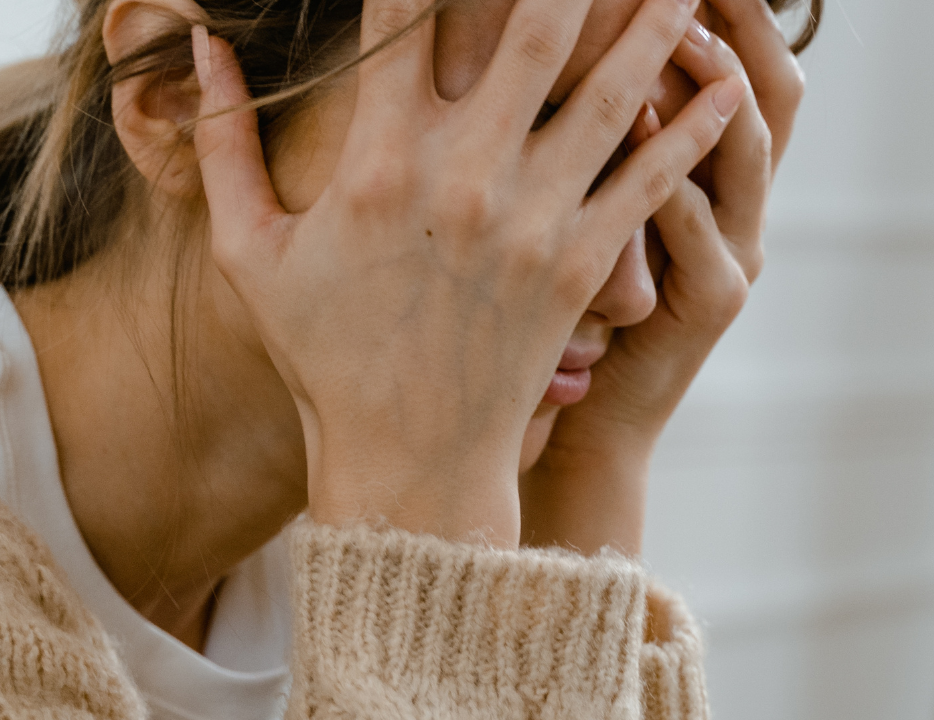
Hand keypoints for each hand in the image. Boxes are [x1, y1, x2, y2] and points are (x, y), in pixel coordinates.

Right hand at [191, 0, 744, 546]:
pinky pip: (646, 183)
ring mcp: (528, 224)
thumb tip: (204, 45)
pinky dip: (693, 131)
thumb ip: (224, 148)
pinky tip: (728, 88)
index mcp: (375, 163)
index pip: (405, 9)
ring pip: (611, 89)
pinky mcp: (576, 271)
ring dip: (658, 19)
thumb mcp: (251, 258)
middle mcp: (461, 177)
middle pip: (533, 24)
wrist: (406, 460)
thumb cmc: (325, 361)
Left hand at [521, 0, 803, 554]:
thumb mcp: (579, 229)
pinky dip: (673, 173)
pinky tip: (640, 122)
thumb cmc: (556, 325)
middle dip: (736, 20)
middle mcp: (733, 208)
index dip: (719, 12)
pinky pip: (701, 227)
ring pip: (746, 147)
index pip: (727, 70)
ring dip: (711, 80)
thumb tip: (534, 83)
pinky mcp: (712, 303)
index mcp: (702, 181)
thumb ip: (577, 154)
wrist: (577, 426)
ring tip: (675, 23)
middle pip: (766, 88)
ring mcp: (733, 254)